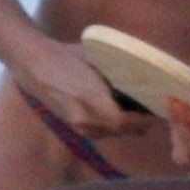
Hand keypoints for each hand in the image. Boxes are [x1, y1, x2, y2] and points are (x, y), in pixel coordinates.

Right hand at [11, 35, 147, 137]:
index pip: (124, 121)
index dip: (142, 119)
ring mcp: (77, 124)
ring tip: (138, 115)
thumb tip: (143, 76)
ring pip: (110, 134)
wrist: (34, 64)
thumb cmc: (67, 55)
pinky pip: (98, 132)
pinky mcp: (72, 126)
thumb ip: (117, 72)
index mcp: (91, 98)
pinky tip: (119, 116)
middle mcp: (84, 117)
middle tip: (151, 113)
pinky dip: (112, 128)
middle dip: (138, 124)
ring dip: (126, 128)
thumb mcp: (96, 58)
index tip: (155, 110)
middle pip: (120, 130)